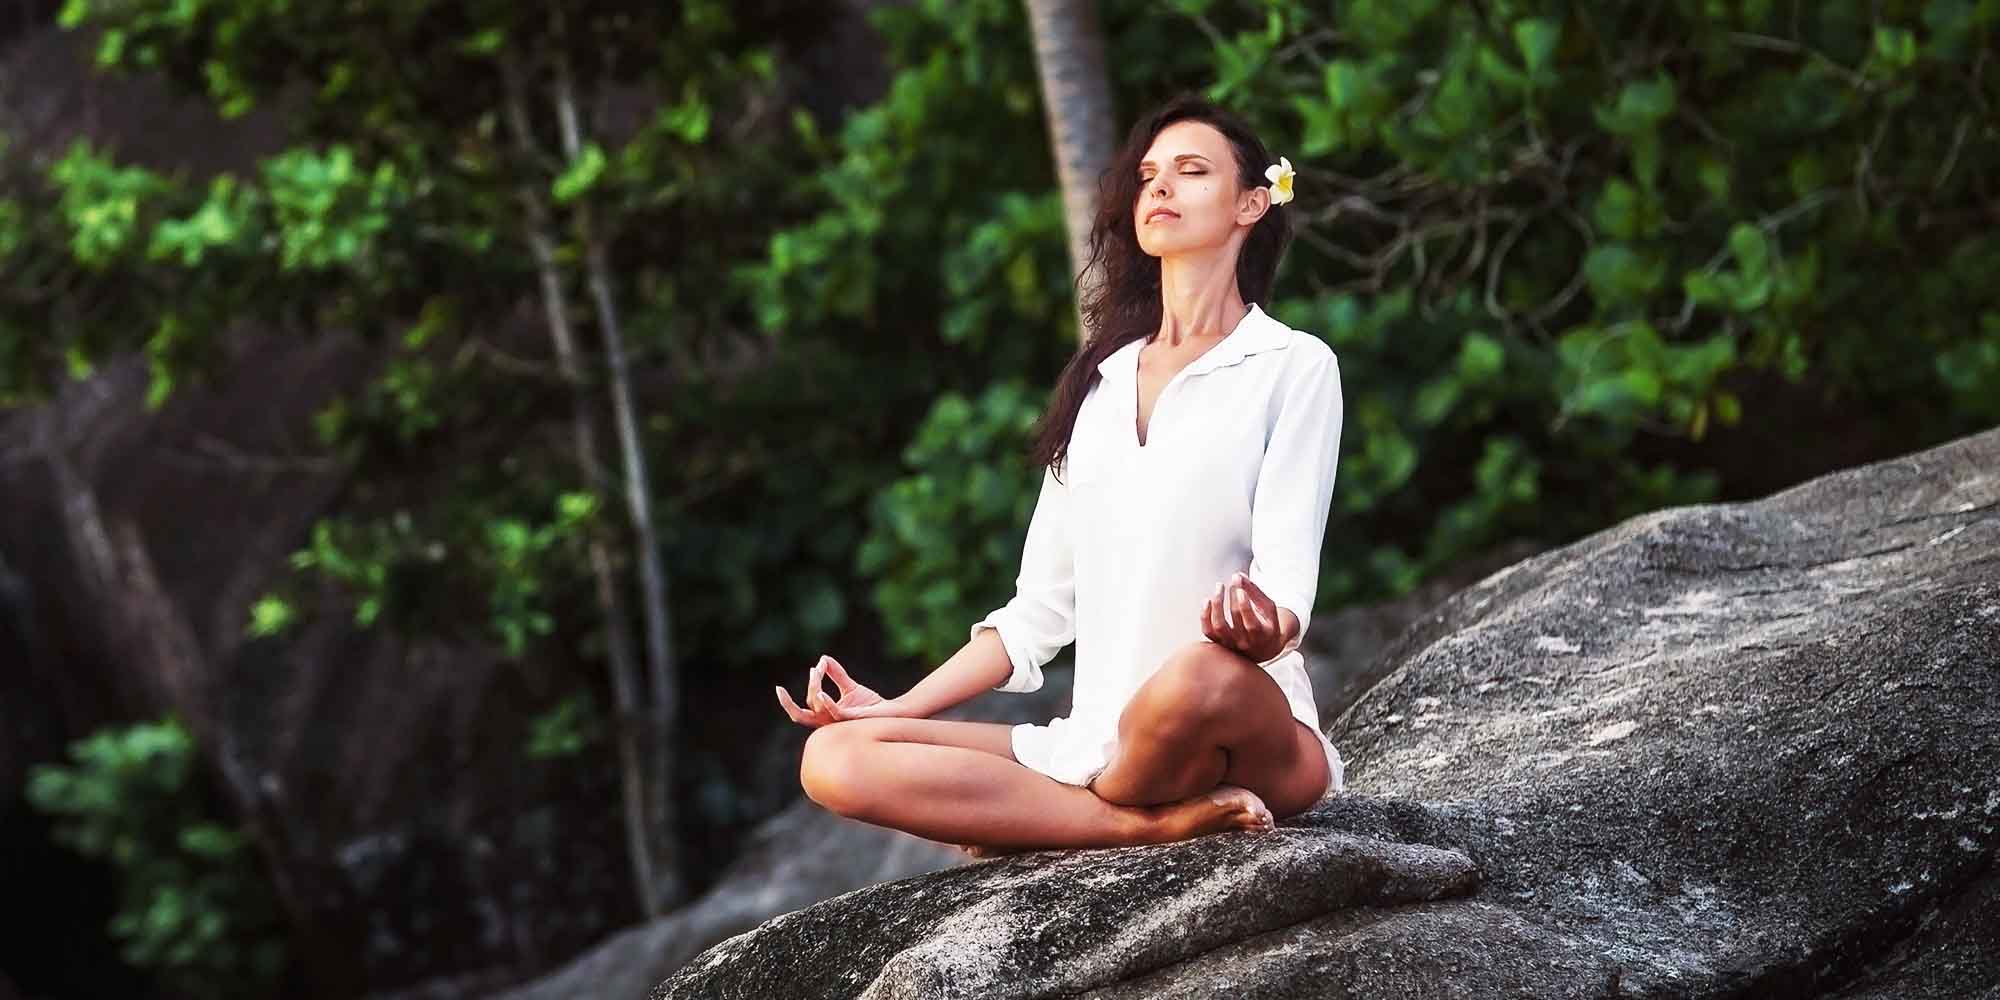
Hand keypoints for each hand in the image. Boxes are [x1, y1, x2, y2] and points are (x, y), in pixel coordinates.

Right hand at [775, 654, 905, 727]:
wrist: (891, 712)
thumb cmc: (871, 704)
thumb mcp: (850, 686)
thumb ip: (836, 674)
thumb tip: (823, 658)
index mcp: (826, 716)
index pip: (803, 709)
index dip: (796, 695)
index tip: (799, 676)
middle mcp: (828, 722)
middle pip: (801, 714)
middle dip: (788, 703)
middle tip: (778, 689)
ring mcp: (838, 722)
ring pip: (817, 707)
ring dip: (814, 686)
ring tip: (818, 669)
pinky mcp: (850, 720)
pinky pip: (835, 713)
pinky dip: (827, 702)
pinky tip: (822, 693)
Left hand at [1201, 571, 1291, 662]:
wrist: (1263, 648)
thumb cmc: (1267, 623)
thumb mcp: (1268, 608)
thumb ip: (1255, 592)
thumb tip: (1238, 576)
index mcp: (1261, 635)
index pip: (1251, 622)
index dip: (1244, 603)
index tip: (1240, 586)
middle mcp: (1245, 643)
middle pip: (1235, 618)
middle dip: (1233, 596)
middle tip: (1234, 580)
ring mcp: (1230, 644)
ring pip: (1218, 626)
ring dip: (1217, 604)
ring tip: (1220, 586)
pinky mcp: (1219, 643)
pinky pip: (1207, 630)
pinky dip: (1204, 615)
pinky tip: (1207, 600)